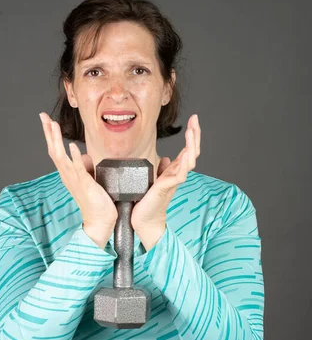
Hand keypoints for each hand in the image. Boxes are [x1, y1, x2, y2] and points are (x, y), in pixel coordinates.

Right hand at [39, 112, 117, 230]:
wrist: (99, 221)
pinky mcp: (85, 185)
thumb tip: (83, 154)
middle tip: (43, 117)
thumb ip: (84, 167)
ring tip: (53, 125)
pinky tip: (72, 146)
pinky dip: (74, 157)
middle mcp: (68, 176)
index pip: (56, 151)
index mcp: (68, 174)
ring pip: (62, 157)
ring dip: (57, 140)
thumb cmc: (95, 202)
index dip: (51, 136)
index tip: (47, 121)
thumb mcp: (89, 179)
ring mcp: (75, 180)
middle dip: (49, 133)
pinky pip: (78, 169)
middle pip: (54, 151)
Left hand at [131, 114, 200, 231]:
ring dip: (192, 145)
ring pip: (189, 160)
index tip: (193, 120)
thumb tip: (165, 158)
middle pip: (192, 152)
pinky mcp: (167, 188)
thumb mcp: (153, 179)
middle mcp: (177, 174)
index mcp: (174, 171)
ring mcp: (173, 181)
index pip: (187, 150)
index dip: (191, 135)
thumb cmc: (148, 201)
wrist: (144, 219)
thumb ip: (161, 169)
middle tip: (196, 120)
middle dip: (195, 135)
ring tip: (192, 131)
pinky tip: (186, 154)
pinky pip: (180, 174)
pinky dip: (184, 164)